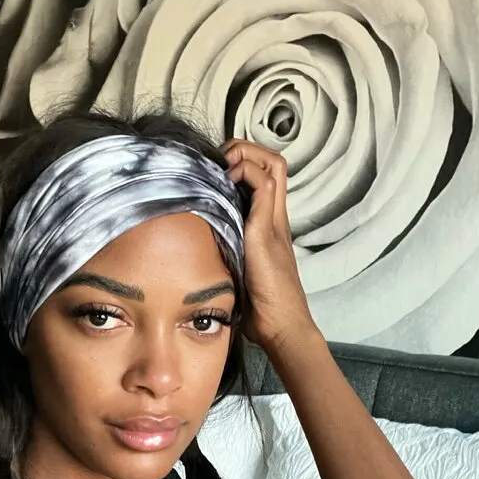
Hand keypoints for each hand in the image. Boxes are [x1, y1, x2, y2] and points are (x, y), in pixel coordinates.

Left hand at [221, 139, 317, 351]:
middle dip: (244, 150)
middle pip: (274, 162)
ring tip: (222, 169)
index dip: (244, 164)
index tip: (216, 173)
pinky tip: (224, 185)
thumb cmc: (263, 312)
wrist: (283, 328)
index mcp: (270, 228)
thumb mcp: (240, 277)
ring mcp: (274, 223)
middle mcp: (276, 220)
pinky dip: (245, 173)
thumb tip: (195, 265)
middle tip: (218, 165)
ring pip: (271, 165)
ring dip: (244, 155)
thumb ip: (227, 261)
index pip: (267, 177)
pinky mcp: (266, 232)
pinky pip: (263, 185)